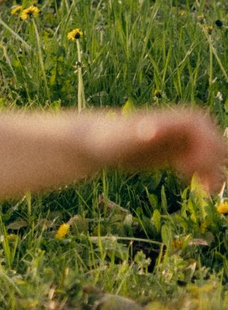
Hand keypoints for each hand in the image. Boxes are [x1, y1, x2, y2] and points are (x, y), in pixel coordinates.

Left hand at [85, 107, 224, 195]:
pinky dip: (206, 176)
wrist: (95, 143)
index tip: (189, 168)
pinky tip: (200, 189)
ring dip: (215, 172)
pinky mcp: (177, 153)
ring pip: (212, 155)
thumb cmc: (107, 139)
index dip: (204, 147)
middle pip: (214, 142)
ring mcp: (181, 140)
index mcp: (174, 119)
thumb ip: (138, 133)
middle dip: (214, 162)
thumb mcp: (122, 138)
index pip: (203, 129)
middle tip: (205, 185)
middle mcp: (182, 127)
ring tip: (206, 191)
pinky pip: (202, 164)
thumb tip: (150, 131)